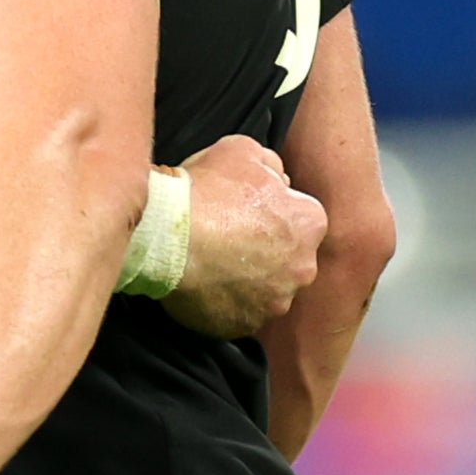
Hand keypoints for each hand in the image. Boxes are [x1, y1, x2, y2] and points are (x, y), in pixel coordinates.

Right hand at [167, 134, 325, 339]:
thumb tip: (275, 176)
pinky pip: (240, 313)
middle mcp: (303, 267)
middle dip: (265, 251)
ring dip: (246, 279)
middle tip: (228, 239)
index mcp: (310, 222)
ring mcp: (275, 301)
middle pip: (288, 258)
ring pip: (266, 289)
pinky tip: (203, 284)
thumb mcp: (241, 149)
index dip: (273, 212)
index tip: (246, 211)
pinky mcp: (245, 324)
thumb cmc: (204, 190)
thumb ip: (269, 163)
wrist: (166, 235)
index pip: (302, 218)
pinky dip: (225, 302)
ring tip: (212, 263)